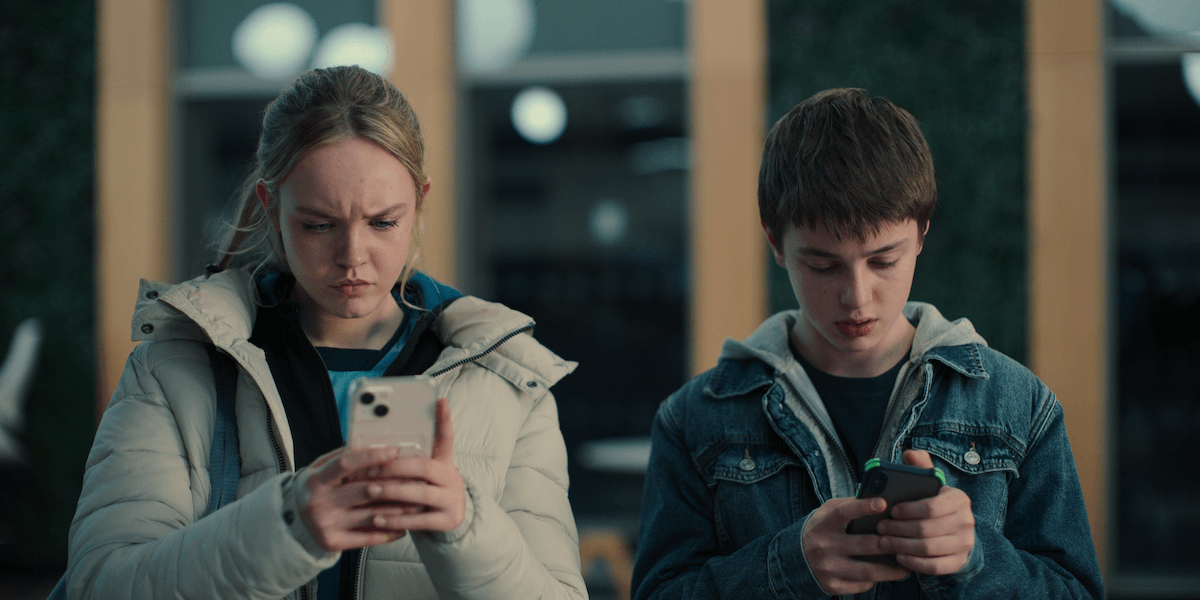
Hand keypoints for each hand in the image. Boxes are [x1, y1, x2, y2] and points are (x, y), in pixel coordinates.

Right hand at [298, 444, 413, 551]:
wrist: (291, 524)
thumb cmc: (315, 490)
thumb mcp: (320, 469)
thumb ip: (343, 457)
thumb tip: (375, 444)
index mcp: (316, 480)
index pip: (345, 463)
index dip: (371, 456)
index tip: (394, 452)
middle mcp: (319, 502)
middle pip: (365, 491)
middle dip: (395, 485)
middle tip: (418, 479)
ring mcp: (326, 524)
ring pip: (371, 515)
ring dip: (398, 510)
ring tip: (418, 503)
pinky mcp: (333, 543)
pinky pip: (368, 537)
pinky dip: (389, 532)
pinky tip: (404, 527)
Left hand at [355, 398, 466, 532]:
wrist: (449, 520)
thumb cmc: (425, 489)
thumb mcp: (423, 473)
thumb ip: (408, 460)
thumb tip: (372, 446)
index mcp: (444, 461)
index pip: (446, 436)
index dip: (444, 419)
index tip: (440, 399)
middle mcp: (451, 477)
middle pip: (424, 467)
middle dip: (395, 467)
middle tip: (369, 468)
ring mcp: (452, 499)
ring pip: (422, 493)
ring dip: (393, 491)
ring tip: (370, 491)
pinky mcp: (448, 520)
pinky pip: (420, 520)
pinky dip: (396, 520)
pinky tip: (377, 518)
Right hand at [802, 496, 910, 594]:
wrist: (796, 557)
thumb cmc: (823, 529)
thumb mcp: (829, 512)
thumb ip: (851, 506)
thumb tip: (882, 501)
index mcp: (823, 523)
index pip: (844, 512)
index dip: (863, 508)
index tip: (883, 503)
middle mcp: (823, 546)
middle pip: (864, 545)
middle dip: (889, 544)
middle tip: (910, 542)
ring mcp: (827, 568)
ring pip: (867, 571)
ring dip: (891, 571)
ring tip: (907, 568)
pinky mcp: (831, 585)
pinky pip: (861, 585)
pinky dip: (874, 580)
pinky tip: (884, 576)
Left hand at [876, 450, 974, 575]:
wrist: (956, 531)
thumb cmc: (934, 504)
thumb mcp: (930, 484)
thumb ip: (920, 468)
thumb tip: (909, 454)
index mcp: (959, 499)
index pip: (932, 506)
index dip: (908, 510)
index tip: (891, 510)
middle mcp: (966, 522)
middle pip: (926, 529)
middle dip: (898, 529)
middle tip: (880, 527)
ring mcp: (964, 544)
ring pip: (928, 548)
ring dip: (901, 545)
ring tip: (884, 541)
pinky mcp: (958, 562)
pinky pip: (934, 566)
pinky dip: (914, 562)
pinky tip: (899, 556)